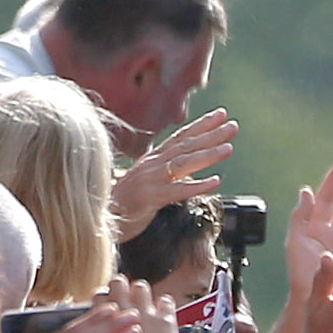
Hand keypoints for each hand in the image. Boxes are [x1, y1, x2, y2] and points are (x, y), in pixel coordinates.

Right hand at [109, 109, 236, 236]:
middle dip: (211, 134)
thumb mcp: (147, 184)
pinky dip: (197, 185)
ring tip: (228, 147)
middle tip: (233, 126)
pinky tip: (215, 182)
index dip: (201, 125)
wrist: (99, 217)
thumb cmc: (123, 203)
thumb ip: (166, 176)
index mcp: (153, 160)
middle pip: (186, 145)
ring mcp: (150, 179)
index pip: (180, 137)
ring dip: (207, 154)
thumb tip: (188, 174)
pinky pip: (177, 190)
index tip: (221, 115)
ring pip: (183, 163)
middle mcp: (152, 164)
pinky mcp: (149, 198)